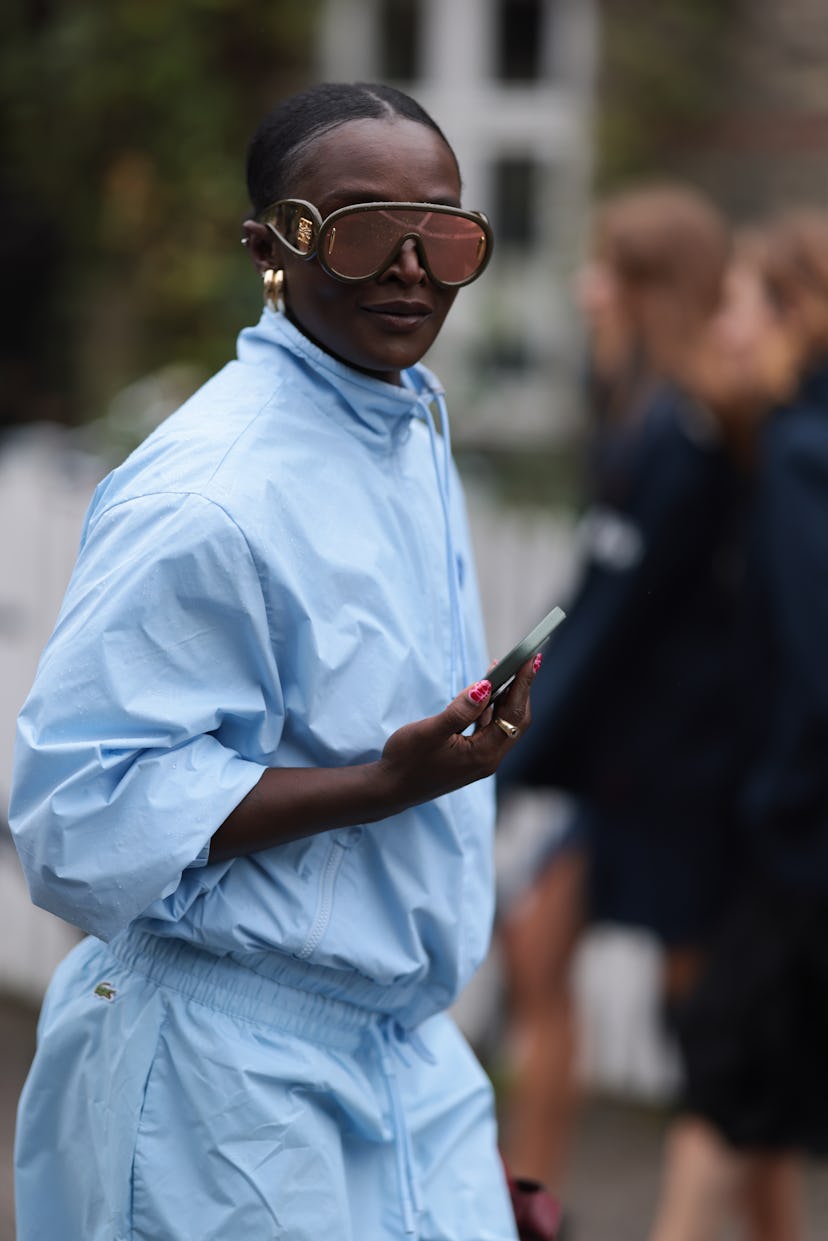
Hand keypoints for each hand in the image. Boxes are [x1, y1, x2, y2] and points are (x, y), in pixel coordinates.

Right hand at [375, 653, 539, 813]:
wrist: (390, 790)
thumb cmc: (407, 760)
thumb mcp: (431, 731)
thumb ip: (460, 710)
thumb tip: (485, 686)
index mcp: (484, 754)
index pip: (514, 713)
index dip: (523, 684)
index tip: (531, 658)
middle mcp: (489, 759)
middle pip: (516, 719)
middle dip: (521, 689)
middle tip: (523, 660)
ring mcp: (481, 760)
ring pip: (504, 724)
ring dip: (506, 698)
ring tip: (504, 670)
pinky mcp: (471, 758)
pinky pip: (489, 729)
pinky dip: (490, 709)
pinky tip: (484, 695)